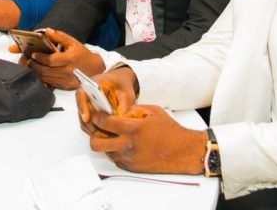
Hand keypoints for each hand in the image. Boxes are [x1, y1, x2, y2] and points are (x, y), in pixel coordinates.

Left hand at [22, 28, 105, 88]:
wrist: (94, 69)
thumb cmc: (82, 54)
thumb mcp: (73, 43)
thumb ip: (60, 36)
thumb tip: (47, 31)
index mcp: (69, 59)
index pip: (50, 60)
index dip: (39, 57)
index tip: (33, 54)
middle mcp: (67, 71)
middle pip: (45, 71)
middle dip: (34, 66)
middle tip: (28, 60)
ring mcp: (65, 81)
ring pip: (45, 78)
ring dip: (36, 72)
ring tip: (31, 66)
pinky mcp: (65, 87)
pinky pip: (50, 84)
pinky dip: (42, 79)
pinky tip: (39, 73)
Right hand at [75, 66, 137, 136]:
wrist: (120, 83)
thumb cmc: (121, 84)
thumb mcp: (126, 93)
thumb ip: (125, 105)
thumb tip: (120, 120)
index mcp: (91, 84)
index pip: (81, 94)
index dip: (82, 107)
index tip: (86, 118)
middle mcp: (85, 95)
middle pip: (81, 111)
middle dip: (90, 123)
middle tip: (102, 132)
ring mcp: (86, 105)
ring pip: (84, 121)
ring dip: (93, 128)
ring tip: (107, 135)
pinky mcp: (88, 114)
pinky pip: (88, 125)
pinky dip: (96, 130)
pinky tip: (107, 133)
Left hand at [89, 104, 206, 173]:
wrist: (183, 151)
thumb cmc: (170, 130)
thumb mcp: (152, 111)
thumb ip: (132, 109)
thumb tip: (117, 109)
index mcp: (133, 129)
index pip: (104, 122)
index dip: (97, 115)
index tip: (97, 112)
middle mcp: (128, 145)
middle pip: (96, 143)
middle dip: (93, 134)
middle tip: (98, 127)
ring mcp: (128, 158)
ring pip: (105, 152)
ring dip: (105, 142)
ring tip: (114, 135)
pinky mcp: (131, 167)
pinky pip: (116, 158)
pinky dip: (116, 151)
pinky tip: (125, 143)